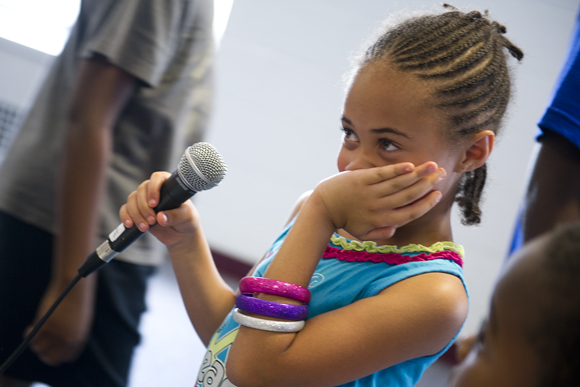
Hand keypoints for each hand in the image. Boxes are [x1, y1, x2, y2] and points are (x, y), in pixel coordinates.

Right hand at [26, 279, 94, 365]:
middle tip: (39, 346)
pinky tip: (30, 327)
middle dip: (44, 354)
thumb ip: (72, 332)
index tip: (53, 351)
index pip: (68, 357)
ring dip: (35, 344)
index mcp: (79, 339)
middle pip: (52, 358)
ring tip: (36, 335)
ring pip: (39, 349)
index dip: (60, 355)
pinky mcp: (45, 326)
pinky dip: (28, 334)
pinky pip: (32, 337)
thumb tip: (61, 342)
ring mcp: (55, 334)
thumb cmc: (78, 300)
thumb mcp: (80, 319)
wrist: (75, 288)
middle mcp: (67, 340)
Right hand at [119, 171, 200, 247]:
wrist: (181, 235)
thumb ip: (175, 216)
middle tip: (152, 220)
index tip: (154, 204)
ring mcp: (144, 200)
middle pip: (141, 190)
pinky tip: (130, 224)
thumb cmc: (187, 220)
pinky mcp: (137, 211)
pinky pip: (125, 210)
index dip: (153, 189)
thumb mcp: (186, 217)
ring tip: (145, 227)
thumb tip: (161, 217)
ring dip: (136, 214)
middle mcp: (155, 190)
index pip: (157, 178)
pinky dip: (125, 216)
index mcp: (168, 186)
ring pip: (132, 199)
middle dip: (144, 207)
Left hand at [313, 161, 444, 239]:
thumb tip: (395, 228)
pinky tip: (410, 165)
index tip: (437, 194)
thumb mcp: (362, 233)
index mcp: (381, 220)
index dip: (425, 204)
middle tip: (442, 174)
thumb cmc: (345, 219)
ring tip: (433, 165)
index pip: (409, 213)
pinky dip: (396, 170)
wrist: (324, 205)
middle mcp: (378, 207)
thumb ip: (380, 233)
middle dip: (428, 185)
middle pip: (409, 196)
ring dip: (418, 174)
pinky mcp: (362, 179)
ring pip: (399, 183)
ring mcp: (370, 192)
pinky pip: (382, 174)